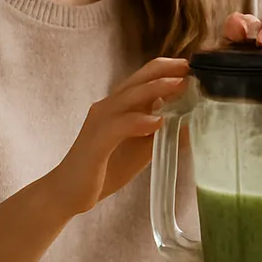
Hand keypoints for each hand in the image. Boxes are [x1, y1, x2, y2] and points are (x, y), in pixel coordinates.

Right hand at [46, 57, 189, 216]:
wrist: (68, 193)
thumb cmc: (103, 170)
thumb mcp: (139, 150)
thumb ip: (160, 135)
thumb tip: (189, 123)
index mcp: (118, 107)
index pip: (144, 78)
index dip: (168, 69)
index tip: (193, 67)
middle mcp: (108, 107)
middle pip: (138, 79)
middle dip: (166, 70)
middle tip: (190, 68)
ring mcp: (99, 122)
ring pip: (129, 97)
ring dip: (156, 88)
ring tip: (180, 84)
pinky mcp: (95, 141)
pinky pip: (118, 126)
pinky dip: (138, 121)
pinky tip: (157, 122)